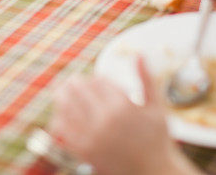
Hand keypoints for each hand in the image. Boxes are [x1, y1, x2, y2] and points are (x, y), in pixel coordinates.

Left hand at [48, 58, 197, 174]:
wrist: (153, 173)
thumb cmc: (158, 140)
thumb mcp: (157, 107)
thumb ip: (146, 79)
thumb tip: (138, 53)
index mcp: (123, 105)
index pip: (99, 81)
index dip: (95, 79)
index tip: (95, 81)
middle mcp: (106, 119)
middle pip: (79, 90)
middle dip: (75, 83)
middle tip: (72, 81)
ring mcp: (93, 135)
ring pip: (67, 106)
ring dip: (62, 96)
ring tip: (61, 92)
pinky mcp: (84, 151)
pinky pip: (63, 130)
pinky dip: (58, 119)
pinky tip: (59, 116)